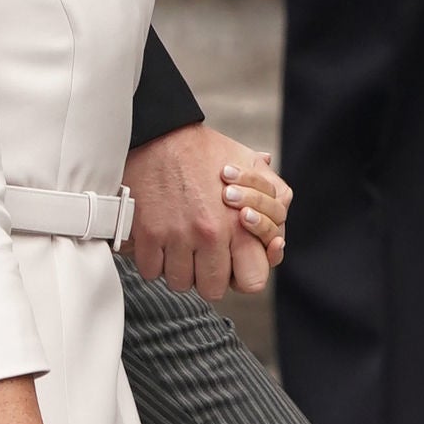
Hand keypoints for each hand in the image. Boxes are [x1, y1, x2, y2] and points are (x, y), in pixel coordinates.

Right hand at [125, 125, 289, 299]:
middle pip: (213, 289)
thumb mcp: (252, 168)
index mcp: (238, 225)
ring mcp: (176, 237)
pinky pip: (151, 271)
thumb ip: (275, 198)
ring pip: (180, 282)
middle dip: (208, 275)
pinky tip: (159, 243)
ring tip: (179, 246)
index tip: (232, 264)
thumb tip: (276, 237)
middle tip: (202, 255)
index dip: (242, 275)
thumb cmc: (206, 151)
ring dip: (179, 269)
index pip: (252, 282)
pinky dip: (153, 261)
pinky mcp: (147, 235)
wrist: (161, 133)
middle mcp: (209, 236)